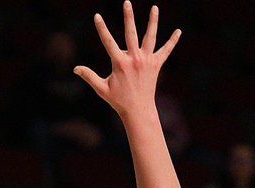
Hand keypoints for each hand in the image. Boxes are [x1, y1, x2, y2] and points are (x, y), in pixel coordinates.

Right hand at [74, 2, 181, 119]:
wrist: (138, 110)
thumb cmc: (118, 100)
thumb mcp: (101, 89)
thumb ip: (89, 76)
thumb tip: (75, 68)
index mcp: (120, 63)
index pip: (108, 42)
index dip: (102, 28)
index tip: (97, 16)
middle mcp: (134, 59)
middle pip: (131, 33)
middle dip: (128, 17)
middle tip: (127, 2)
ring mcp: (147, 61)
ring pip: (150, 37)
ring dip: (153, 22)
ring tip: (154, 8)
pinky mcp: (156, 65)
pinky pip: (166, 51)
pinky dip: (172, 42)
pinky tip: (178, 31)